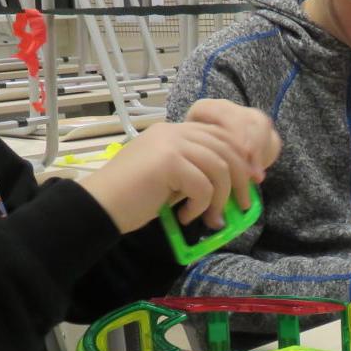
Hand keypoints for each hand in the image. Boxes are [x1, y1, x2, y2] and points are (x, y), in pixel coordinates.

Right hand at [80, 99, 280, 234]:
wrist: (99, 207)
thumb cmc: (132, 199)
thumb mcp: (171, 181)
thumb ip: (196, 174)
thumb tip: (234, 190)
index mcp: (174, 131)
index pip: (221, 136)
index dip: (241, 160)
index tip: (250, 185)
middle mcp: (173, 131)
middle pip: (227, 149)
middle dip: (241, 181)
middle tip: (241, 207)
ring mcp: (170, 143)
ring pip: (220, 168)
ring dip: (220, 199)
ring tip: (209, 219)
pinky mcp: (168, 161)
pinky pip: (203, 185)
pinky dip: (200, 206)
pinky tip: (184, 217)